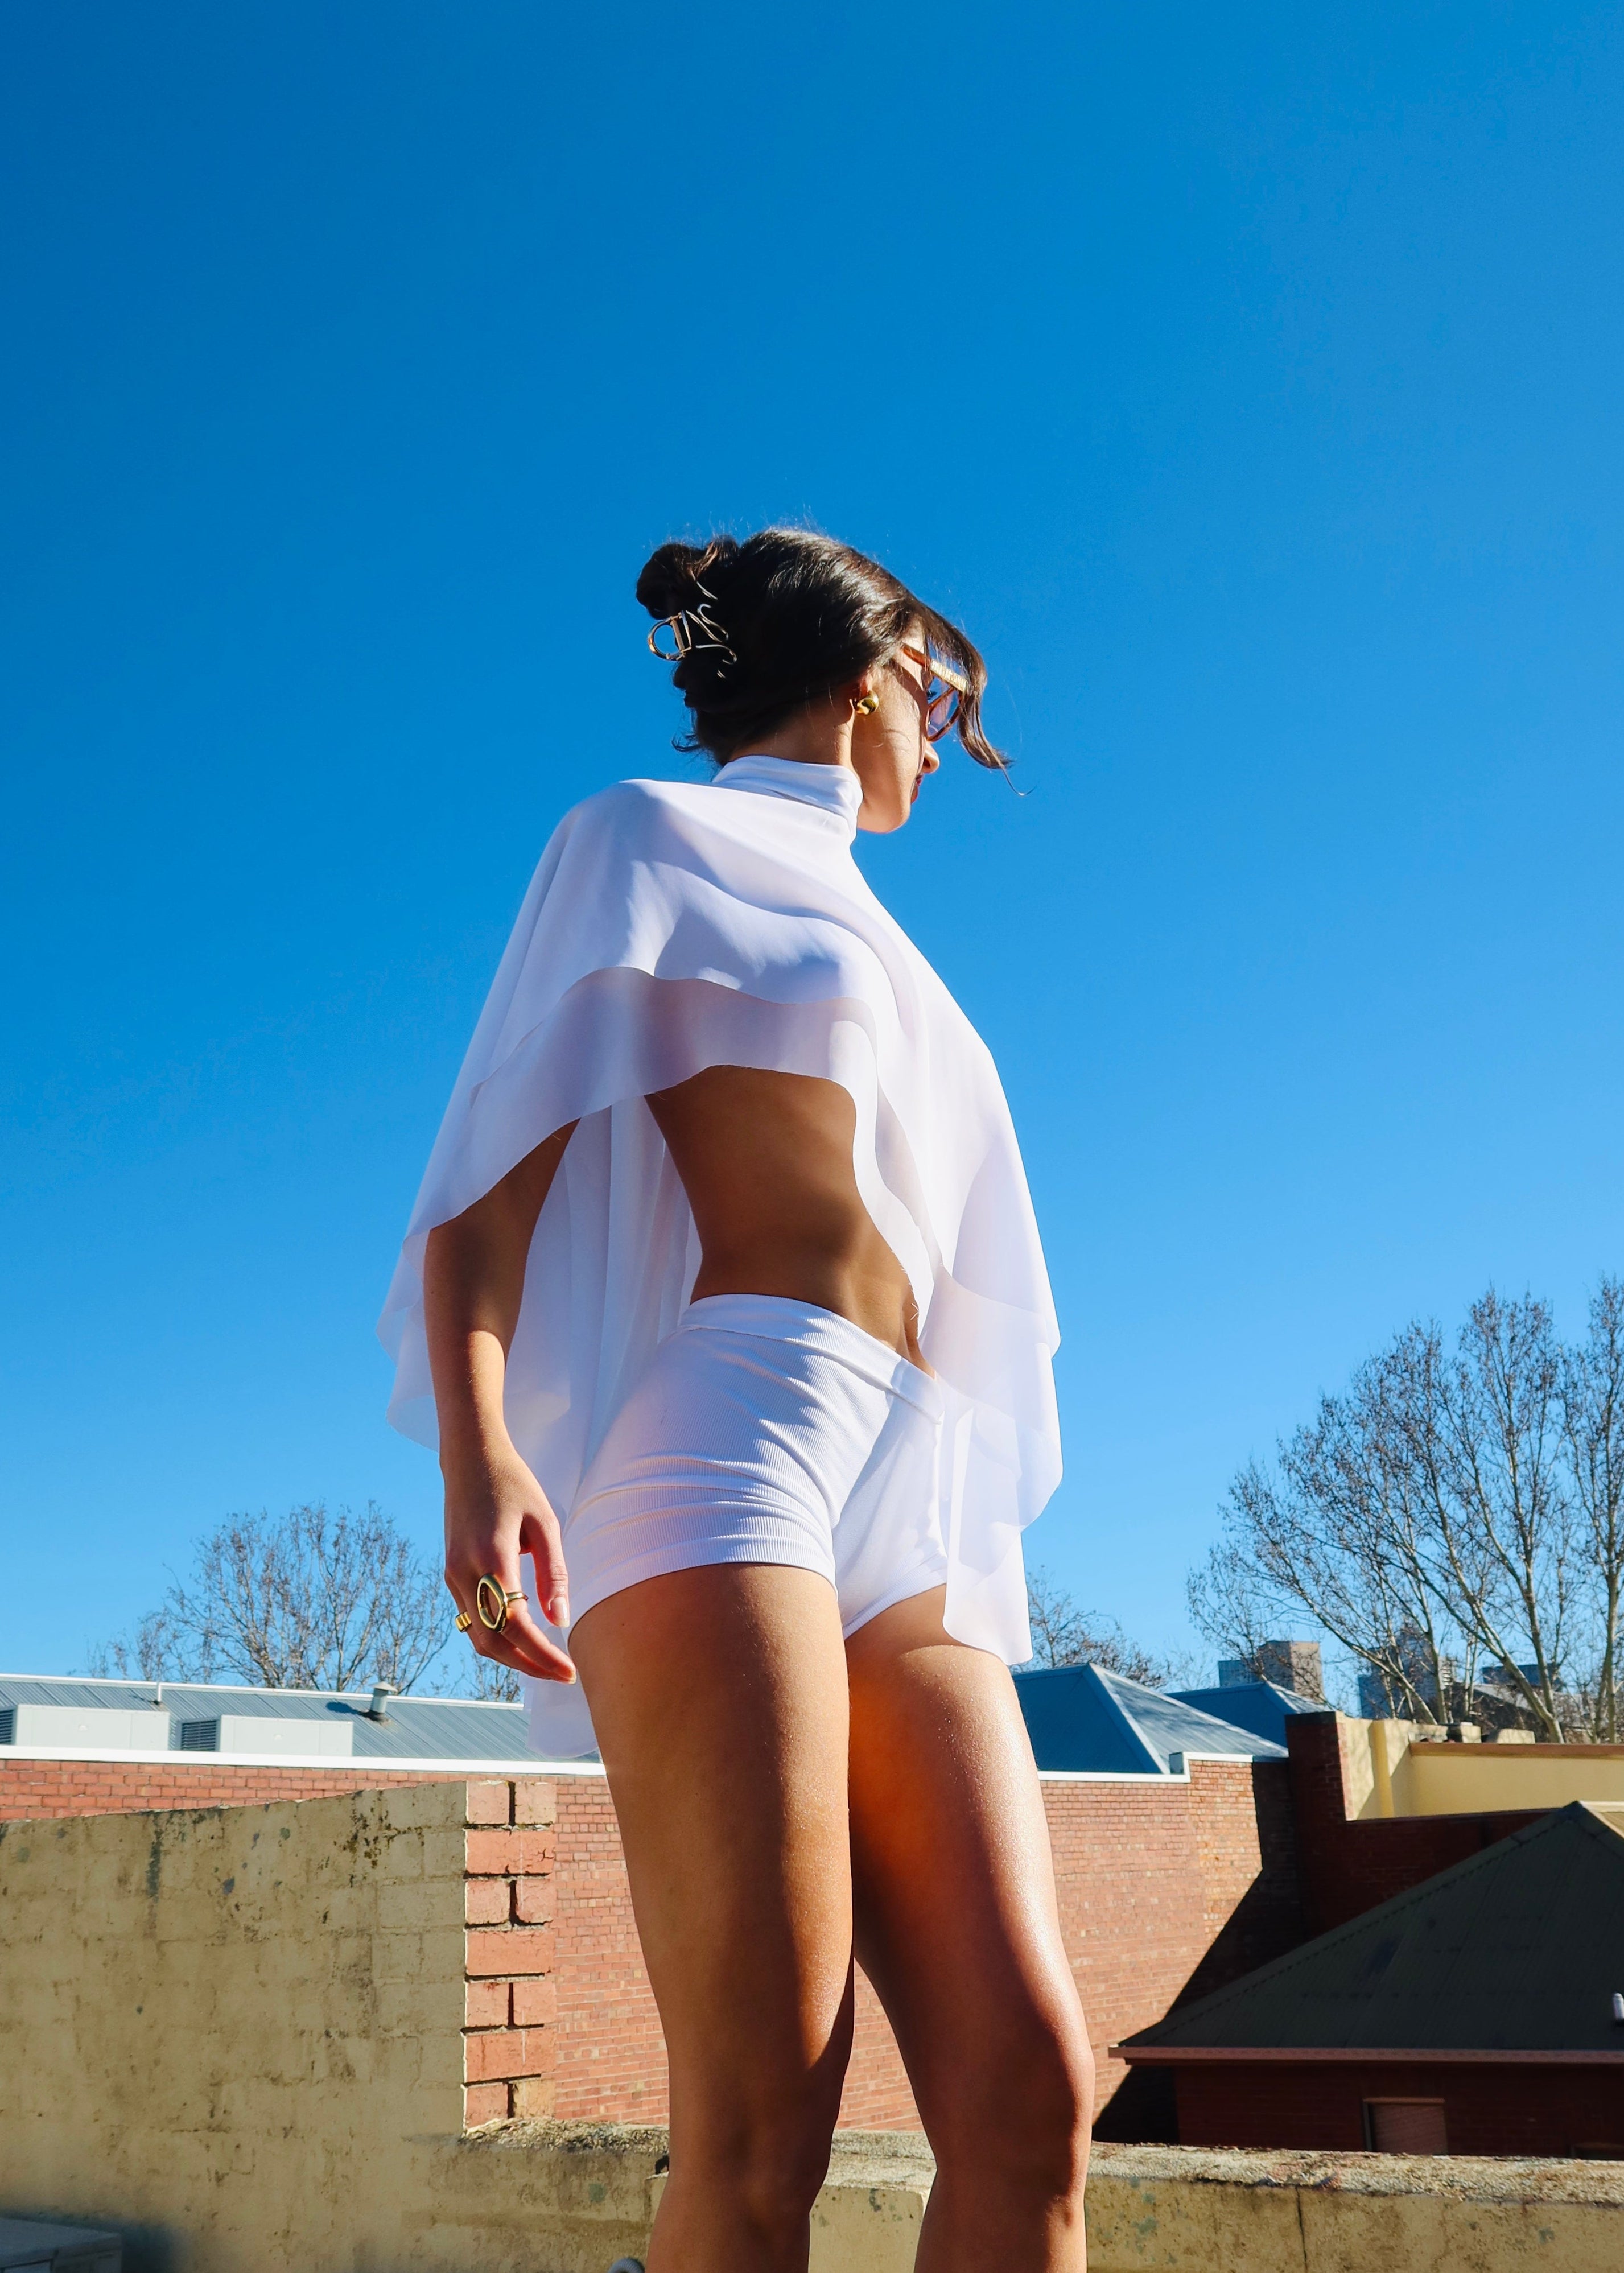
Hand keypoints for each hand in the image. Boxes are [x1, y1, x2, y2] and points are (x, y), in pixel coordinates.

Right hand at [443, 1437, 575, 1684]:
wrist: (470, 1459)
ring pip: (478, 1636)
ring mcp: (452, 1575)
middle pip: (492, 1642)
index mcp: (492, 1556)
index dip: (542, 1655)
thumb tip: (559, 1620)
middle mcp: (464, 1571)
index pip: (516, 1624)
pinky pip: (471, 1618)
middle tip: (561, 1674)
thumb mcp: (545, 1522)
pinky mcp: (449, 1574)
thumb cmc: (514, 1484)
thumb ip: (553, 1573)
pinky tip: (523, 1635)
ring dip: (511, 1656)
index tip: (569, 1671)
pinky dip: (496, 1636)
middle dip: (527, 1665)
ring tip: (546, 1661)